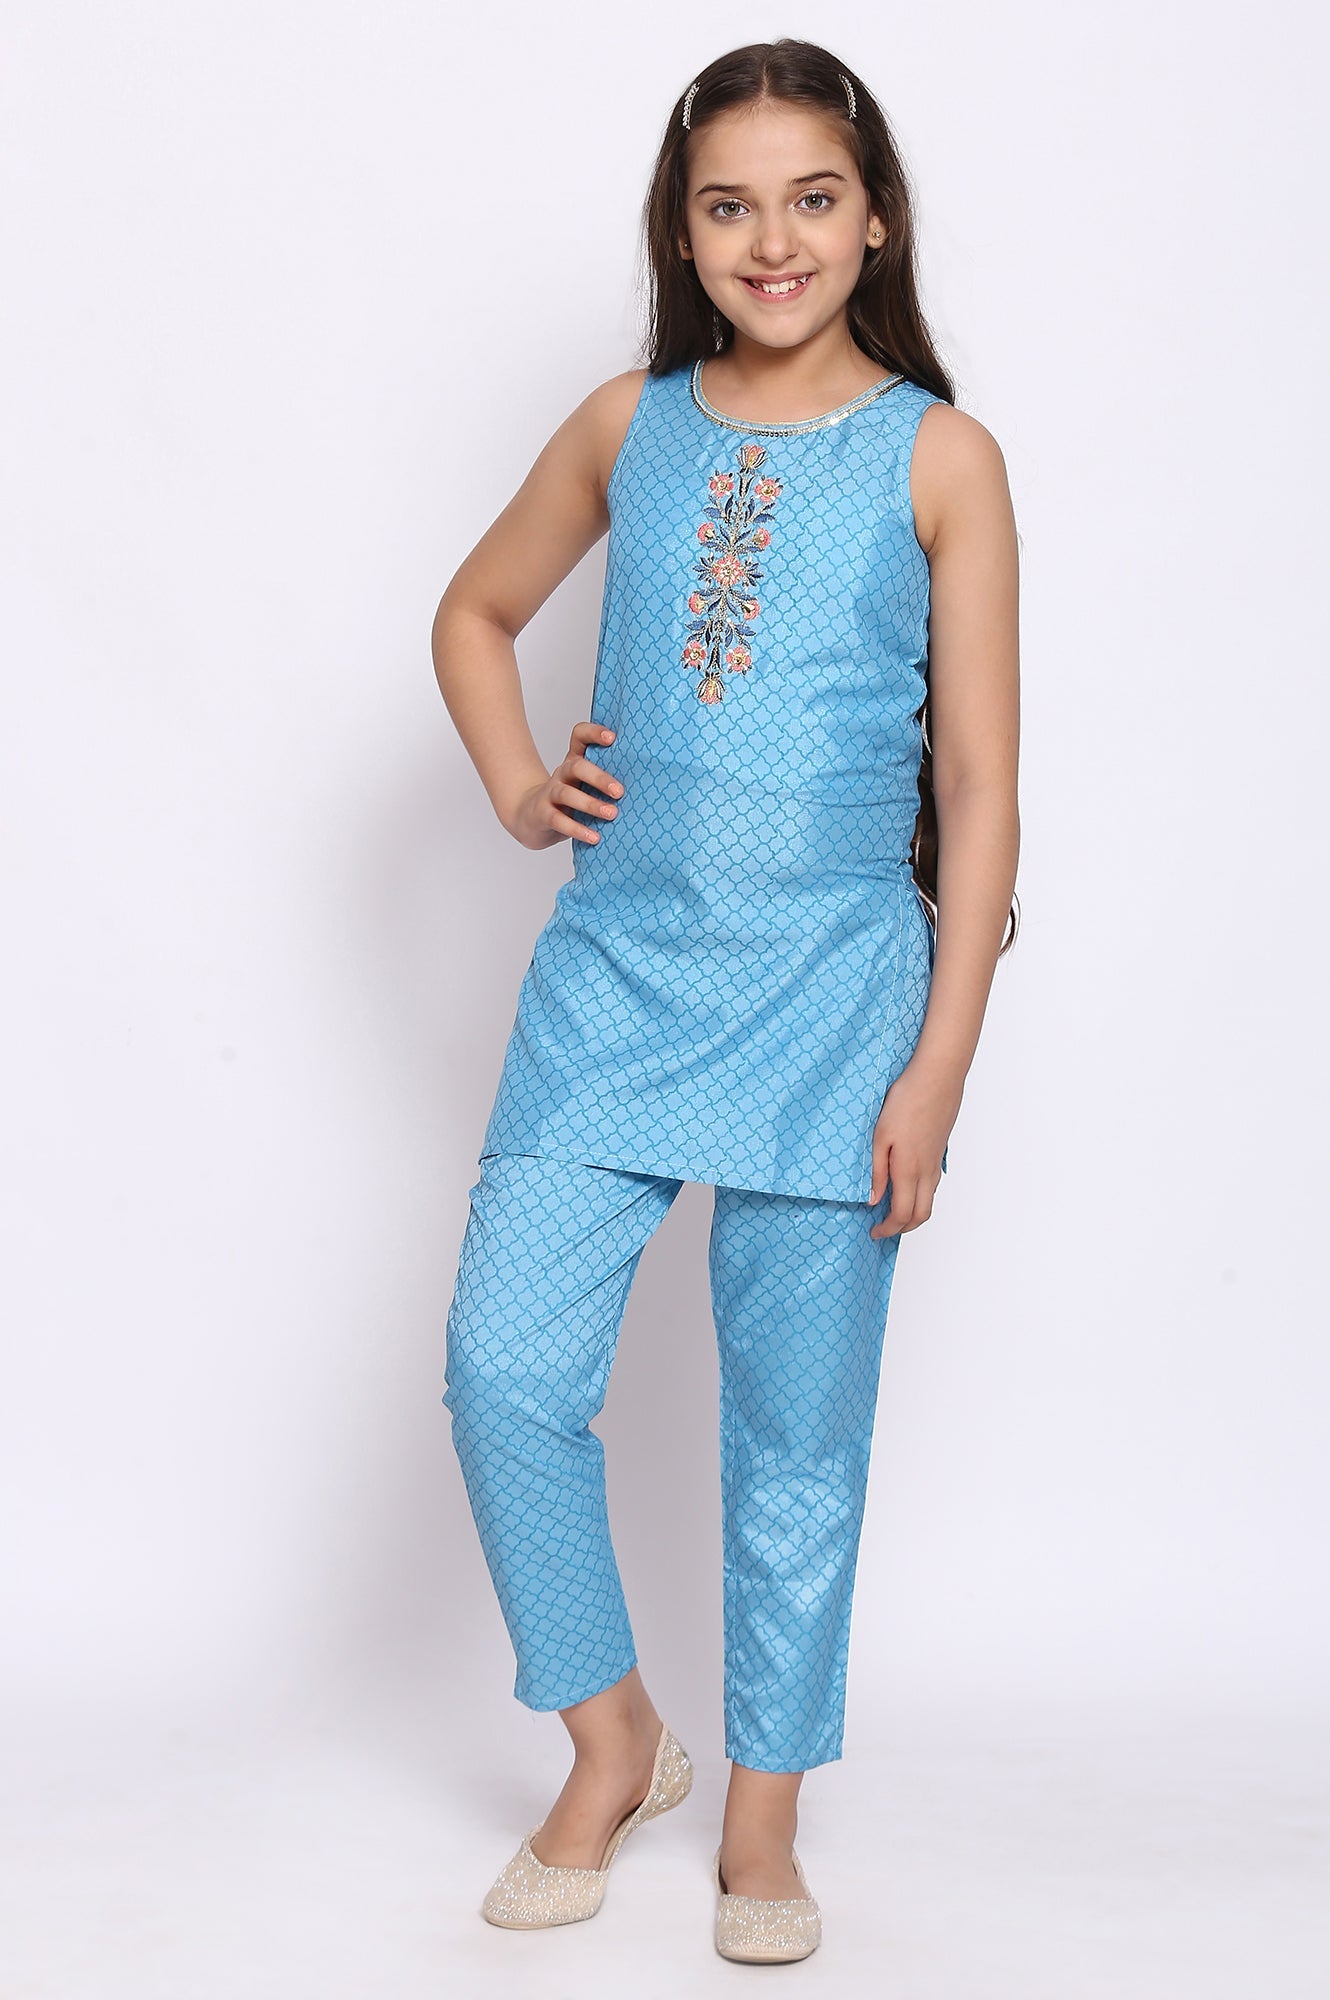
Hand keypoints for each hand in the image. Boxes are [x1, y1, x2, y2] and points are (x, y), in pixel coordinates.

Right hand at [507, 721, 624, 849]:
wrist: (530, 817)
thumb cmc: (569, 801)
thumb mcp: (586, 786)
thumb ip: (607, 783)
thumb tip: (649, 789)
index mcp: (575, 762)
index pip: (580, 736)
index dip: (594, 733)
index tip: (612, 738)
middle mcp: (562, 774)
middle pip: (577, 767)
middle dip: (599, 778)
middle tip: (620, 792)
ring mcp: (550, 793)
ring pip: (567, 794)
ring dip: (591, 804)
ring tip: (612, 814)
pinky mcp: (542, 814)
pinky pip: (559, 820)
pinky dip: (577, 830)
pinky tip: (594, 837)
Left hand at [867, 1059, 960, 1239]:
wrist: (937, 1078)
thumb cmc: (906, 1101)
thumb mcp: (879, 1136)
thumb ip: (877, 1171)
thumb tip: (873, 1199)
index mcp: (908, 1170)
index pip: (902, 1214)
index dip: (888, 1229)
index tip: (874, 1232)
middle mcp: (926, 1171)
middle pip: (921, 1215)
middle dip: (903, 1228)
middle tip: (883, 1229)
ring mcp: (936, 1162)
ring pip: (929, 1200)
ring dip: (913, 1213)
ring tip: (892, 1210)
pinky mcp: (939, 1152)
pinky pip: (933, 1184)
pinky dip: (920, 1196)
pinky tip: (906, 1186)